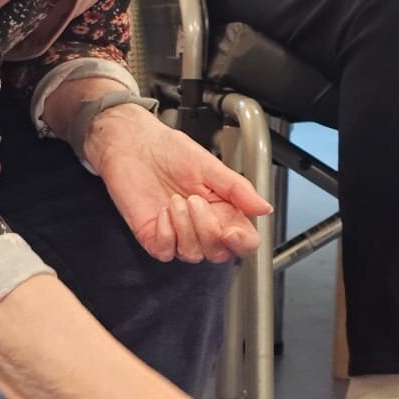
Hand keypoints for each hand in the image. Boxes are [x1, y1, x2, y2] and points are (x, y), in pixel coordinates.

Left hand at [85, 105, 271, 262]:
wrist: (134, 144)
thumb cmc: (169, 151)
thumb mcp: (209, 165)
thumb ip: (238, 188)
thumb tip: (264, 208)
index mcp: (223, 210)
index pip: (243, 241)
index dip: (242, 244)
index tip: (232, 232)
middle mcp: (202, 226)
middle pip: (219, 253)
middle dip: (208, 230)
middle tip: (195, 200)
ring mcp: (177, 234)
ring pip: (193, 254)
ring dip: (186, 227)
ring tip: (176, 199)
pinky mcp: (153, 236)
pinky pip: (165, 251)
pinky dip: (166, 233)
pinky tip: (163, 211)